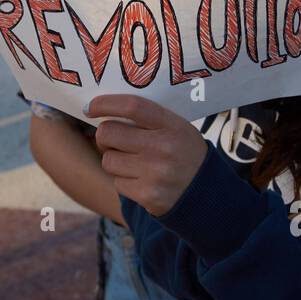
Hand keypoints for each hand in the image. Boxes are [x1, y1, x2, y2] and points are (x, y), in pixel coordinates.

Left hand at [89, 94, 207, 215]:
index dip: (106, 104)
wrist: (209, 195)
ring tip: (133, 162)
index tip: (91, 106)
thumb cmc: (186, 155)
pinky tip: (140, 179)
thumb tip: (106, 110)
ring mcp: (154, 173)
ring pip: (108, 160)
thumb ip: (149, 118)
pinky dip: (124, 181)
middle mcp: (163, 148)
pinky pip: (117, 183)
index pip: (132, 107)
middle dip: (105, 136)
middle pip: (109, 133)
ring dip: (114, 160)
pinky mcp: (147, 195)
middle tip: (113, 139)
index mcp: (172, 126)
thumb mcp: (178, 129)